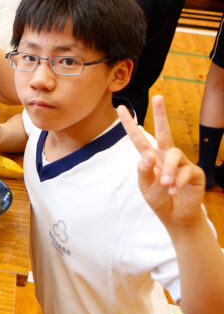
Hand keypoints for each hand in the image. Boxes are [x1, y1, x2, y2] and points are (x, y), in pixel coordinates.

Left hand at [117, 95, 205, 227]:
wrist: (175, 216)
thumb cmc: (158, 198)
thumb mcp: (144, 185)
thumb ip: (143, 171)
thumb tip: (146, 156)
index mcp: (150, 157)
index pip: (138, 138)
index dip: (129, 124)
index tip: (120, 108)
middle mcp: (166, 156)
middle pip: (164, 132)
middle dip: (161, 114)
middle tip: (158, 97)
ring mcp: (181, 162)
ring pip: (173, 155)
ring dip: (168, 170)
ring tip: (165, 184)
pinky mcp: (194, 172)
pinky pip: (185, 171)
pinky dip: (177, 182)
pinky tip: (173, 191)